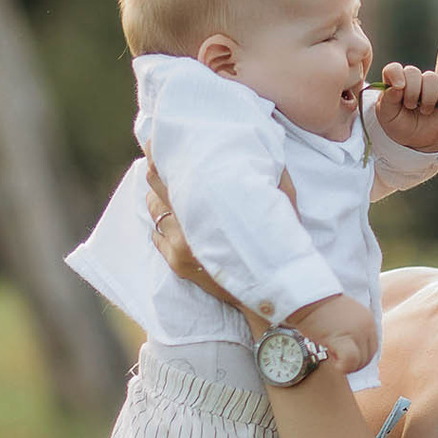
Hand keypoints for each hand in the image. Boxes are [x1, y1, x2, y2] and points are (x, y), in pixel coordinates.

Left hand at [145, 164, 290, 314]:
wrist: (271, 292)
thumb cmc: (280, 244)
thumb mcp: (283, 204)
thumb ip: (273, 177)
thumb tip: (264, 153)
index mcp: (208, 207)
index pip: (171, 174)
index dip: (162, 157)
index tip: (160, 145)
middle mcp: (187, 227)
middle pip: (156, 188)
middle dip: (157, 173)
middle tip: (160, 159)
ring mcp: (178, 248)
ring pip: (154, 212)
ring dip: (158, 199)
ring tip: (166, 189)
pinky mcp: (178, 265)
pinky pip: (156, 238)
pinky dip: (161, 225)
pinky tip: (171, 219)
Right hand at [289, 293, 374, 375]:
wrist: (308, 297)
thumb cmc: (320, 307)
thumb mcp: (345, 316)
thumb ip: (353, 329)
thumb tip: (352, 348)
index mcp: (368, 320)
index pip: (371, 348)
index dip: (358, 357)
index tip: (345, 356)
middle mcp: (367, 326)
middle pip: (367, 357)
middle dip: (353, 363)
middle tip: (337, 358)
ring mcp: (357, 333)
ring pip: (360, 361)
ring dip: (347, 365)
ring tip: (332, 354)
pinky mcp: (343, 339)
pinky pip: (350, 361)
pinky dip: (343, 366)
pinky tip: (332, 361)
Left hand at [374, 62, 437, 153]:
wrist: (418, 138)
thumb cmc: (400, 124)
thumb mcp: (387, 116)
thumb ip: (388, 100)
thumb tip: (396, 87)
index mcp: (394, 82)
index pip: (393, 69)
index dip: (396, 75)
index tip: (399, 88)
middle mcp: (411, 79)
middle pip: (412, 72)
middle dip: (411, 92)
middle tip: (410, 107)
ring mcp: (429, 82)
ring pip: (432, 78)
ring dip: (428, 98)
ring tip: (424, 110)